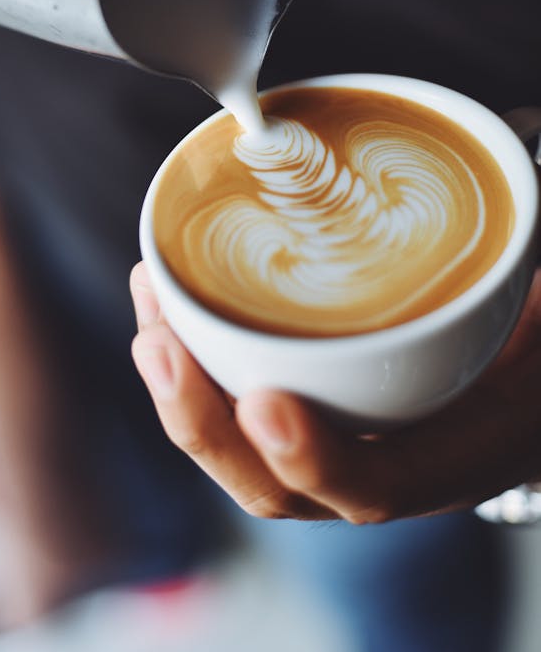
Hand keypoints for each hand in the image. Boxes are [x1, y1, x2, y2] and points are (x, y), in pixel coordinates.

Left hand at [130, 262, 540, 522]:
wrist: (524, 380)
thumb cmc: (532, 335)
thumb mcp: (539, 299)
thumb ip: (522, 258)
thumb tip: (528, 164)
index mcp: (458, 453)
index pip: (380, 484)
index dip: (318, 459)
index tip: (266, 406)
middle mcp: (386, 466)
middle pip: (277, 487)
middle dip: (205, 426)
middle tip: (161, 349)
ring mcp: (339, 446)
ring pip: (242, 451)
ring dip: (180, 393)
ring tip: (148, 316)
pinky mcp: (307, 413)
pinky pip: (235, 405)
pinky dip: (192, 358)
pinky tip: (163, 300)